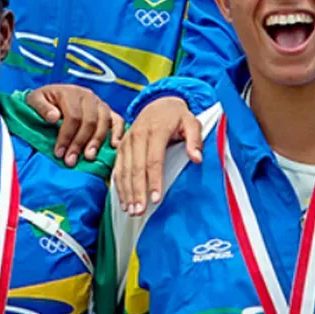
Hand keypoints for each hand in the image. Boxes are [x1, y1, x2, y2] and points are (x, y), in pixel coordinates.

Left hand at [27, 84, 123, 166]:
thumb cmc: (44, 101)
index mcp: (71, 92)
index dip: (66, 136)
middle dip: (80, 143)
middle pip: (89, 121)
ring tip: (89, 157)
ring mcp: (99, 103)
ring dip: (97, 141)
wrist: (52, 95)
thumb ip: (41, 107)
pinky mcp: (107, 111)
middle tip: (71, 161)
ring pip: (104, 122)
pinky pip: (118, 120)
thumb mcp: (34, 100)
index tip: (59, 153)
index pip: (73, 116)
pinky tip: (114, 146)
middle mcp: (88, 96)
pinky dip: (118, 133)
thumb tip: (54, 118)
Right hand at [114, 96, 201, 215]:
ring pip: (124, 169)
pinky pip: (117, 166)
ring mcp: (127, 140)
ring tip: (131, 210)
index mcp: (155, 131)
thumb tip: (197, 159)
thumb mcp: (191, 122)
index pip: (153, 159)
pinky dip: (118, 184)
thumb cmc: (177, 116)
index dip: (154, 180)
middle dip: (137, 191)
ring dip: (126, 191)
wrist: (159, 102)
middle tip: (139, 211)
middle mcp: (138, 135)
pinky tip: (122, 199)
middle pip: (136, 167)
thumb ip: (195, 139)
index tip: (156, 199)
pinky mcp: (122, 145)